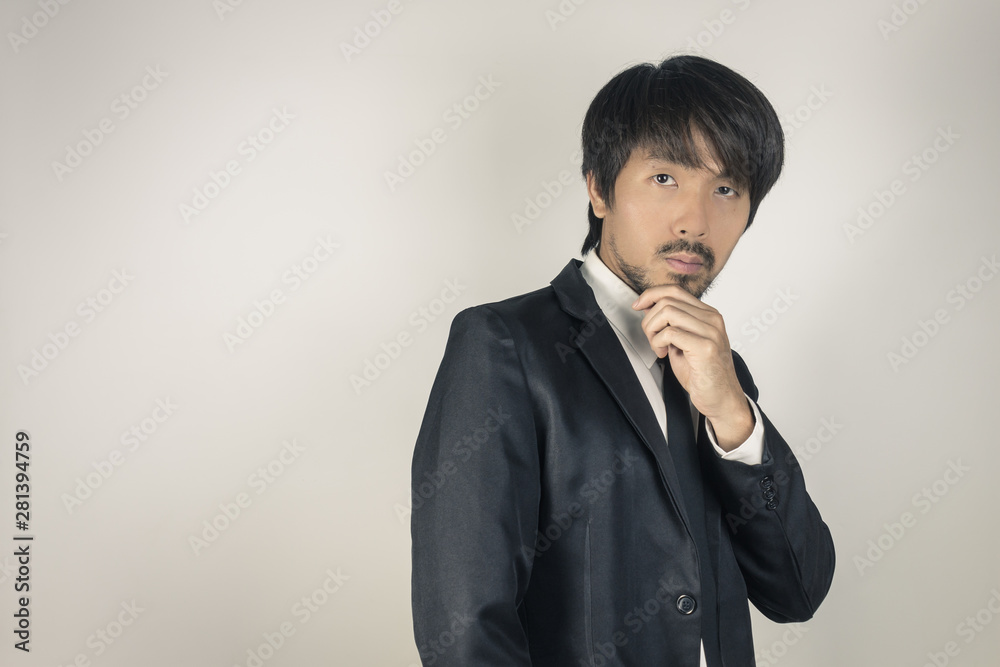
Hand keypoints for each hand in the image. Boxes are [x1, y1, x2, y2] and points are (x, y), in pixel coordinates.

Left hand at [632, 285, 753, 449]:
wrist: (721, 398)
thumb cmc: (702, 373)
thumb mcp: (681, 342)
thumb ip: (669, 323)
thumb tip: (647, 305)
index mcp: (708, 314)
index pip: (675, 290)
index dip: (651, 294)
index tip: (637, 306)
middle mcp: (712, 318)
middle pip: (667, 300)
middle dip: (649, 319)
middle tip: (651, 339)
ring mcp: (711, 332)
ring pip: (667, 312)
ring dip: (653, 331)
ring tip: (658, 347)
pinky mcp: (705, 347)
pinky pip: (670, 332)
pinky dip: (658, 342)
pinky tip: (663, 354)